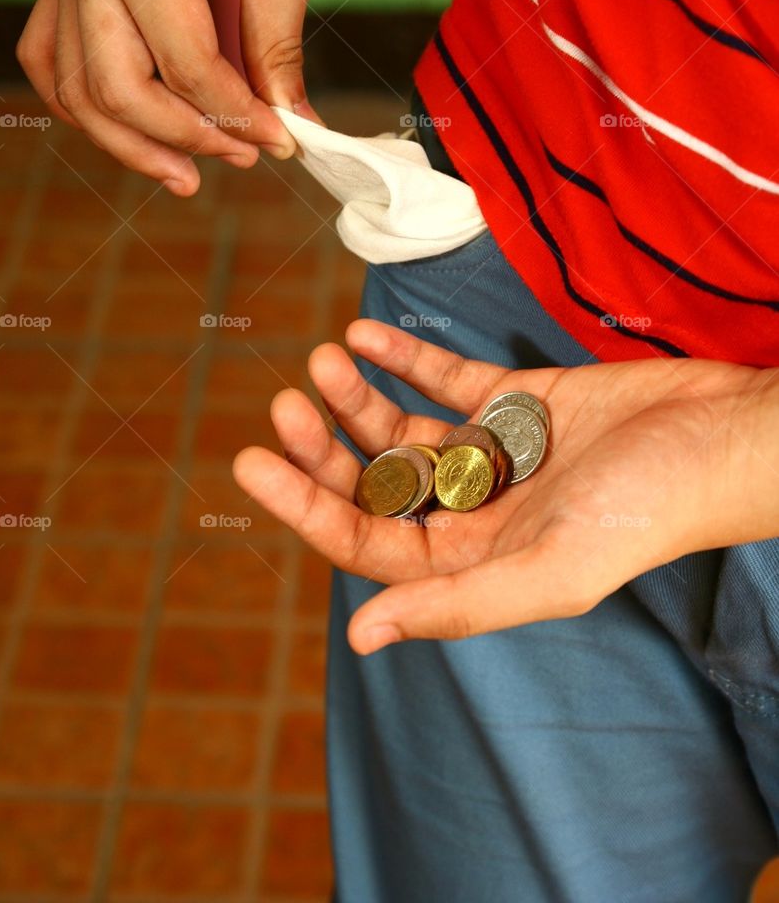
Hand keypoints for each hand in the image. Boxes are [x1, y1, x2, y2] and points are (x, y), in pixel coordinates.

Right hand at [17, 0, 325, 192]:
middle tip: (241, 161)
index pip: (190, 70)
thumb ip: (279, 50)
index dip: (241, 120)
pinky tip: (130, 128)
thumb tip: (292, 127)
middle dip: (182, 141)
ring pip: (72, 87)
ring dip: (126, 140)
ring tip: (183, 172)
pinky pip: (51, 55)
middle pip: (116, 91)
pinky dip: (83, 101)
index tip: (286, 141)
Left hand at [234, 319, 775, 652]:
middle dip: (325, 446)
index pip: (367, 540)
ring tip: (325, 358)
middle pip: (376, 482)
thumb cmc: (647, 509)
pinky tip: (364, 336)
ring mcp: (494, 452)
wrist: (720, 433)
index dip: (306, 505)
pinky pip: (445, 380)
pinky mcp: (518, 401)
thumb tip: (360, 637)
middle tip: (283, 404)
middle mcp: (476, 511)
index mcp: (475, 563)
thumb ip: (457, 602)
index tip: (253, 460)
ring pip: (403, 428)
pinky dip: (403, 359)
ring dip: (358, 396)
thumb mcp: (549, 569)